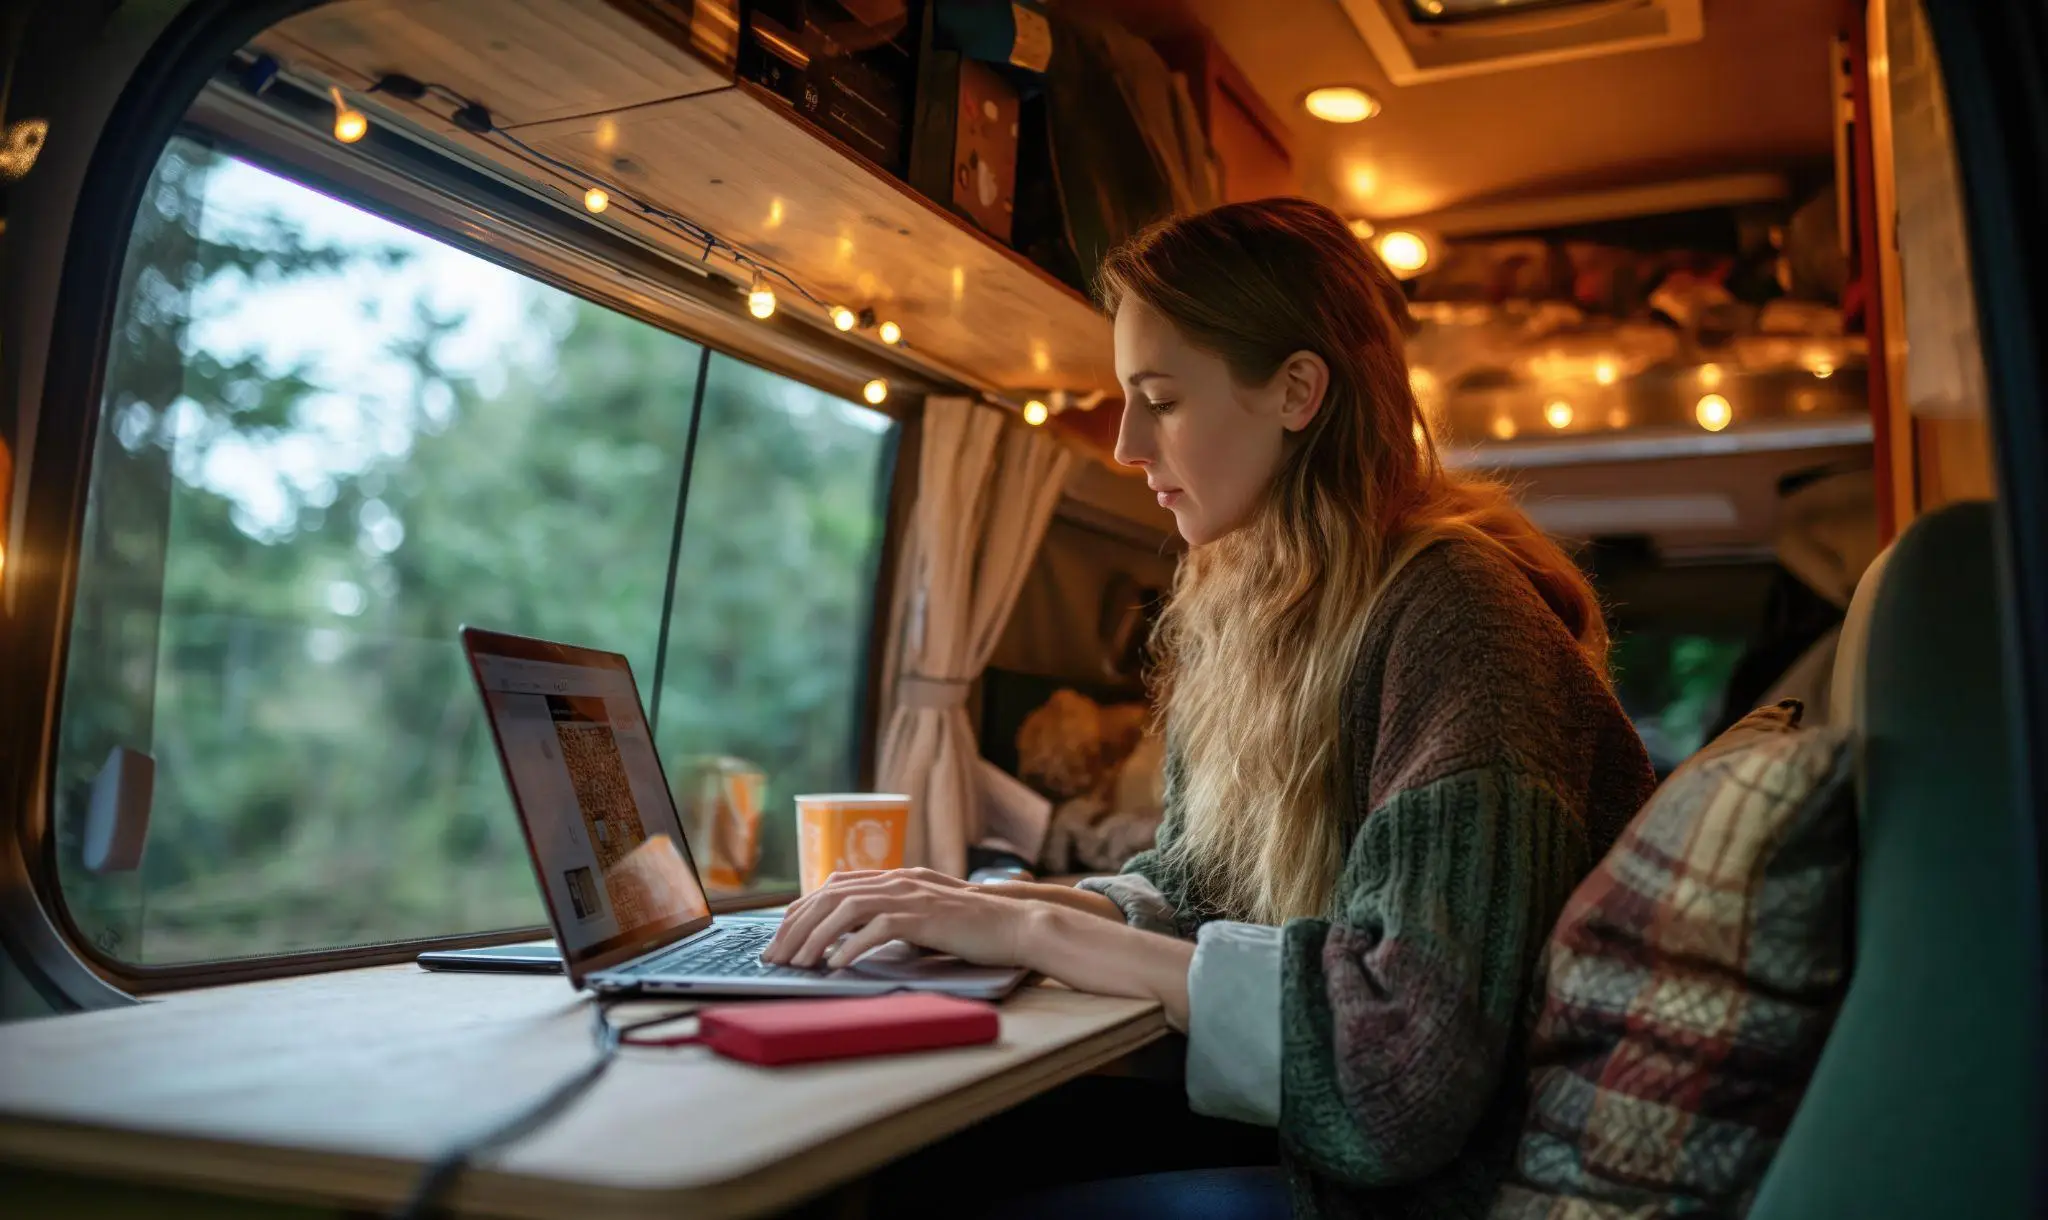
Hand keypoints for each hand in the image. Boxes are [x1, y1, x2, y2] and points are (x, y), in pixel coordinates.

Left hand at [763, 868, 1038, 969]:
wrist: (1014, 924)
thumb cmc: (970, 926)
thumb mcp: (923, 915)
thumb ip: (891, 916)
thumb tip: (850, 937)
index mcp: (894, 878)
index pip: (833, 886)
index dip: (801, 910)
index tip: (780, 936)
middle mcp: (897, 880)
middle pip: (830, 897)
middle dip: (796, 927)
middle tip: (775, 957)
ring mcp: (911, 896)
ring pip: (846, 909)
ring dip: (815, 938)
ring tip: (798, 964)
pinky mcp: (924, 916)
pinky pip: (877, 928)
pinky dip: (851, 947)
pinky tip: (836, 966)